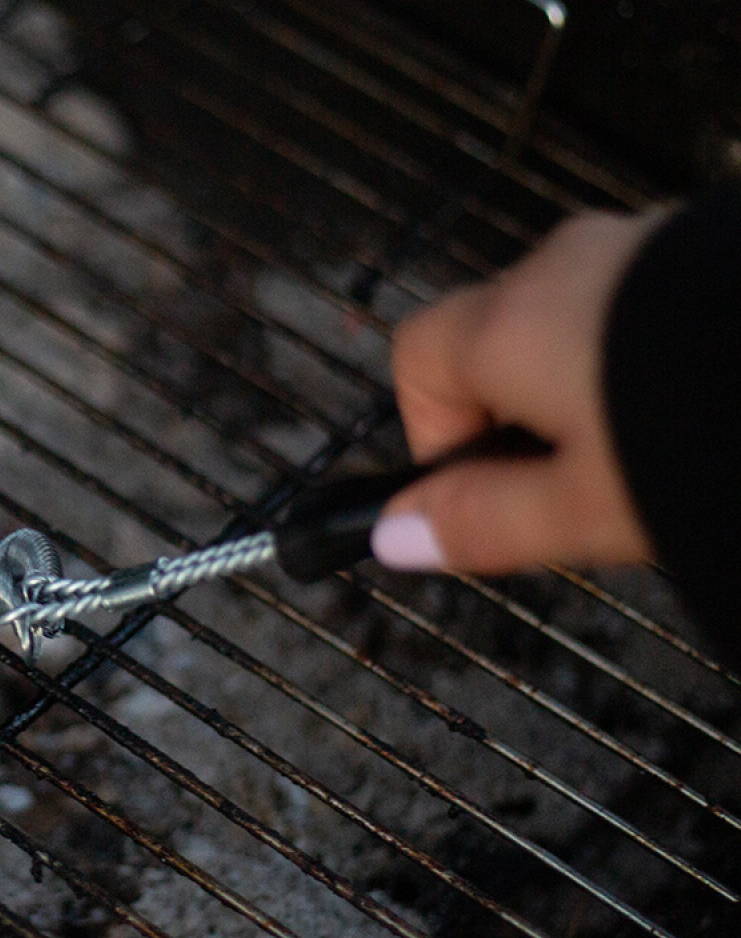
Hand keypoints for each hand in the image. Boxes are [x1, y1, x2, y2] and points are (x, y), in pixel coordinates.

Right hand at [371, 208, 668, 573]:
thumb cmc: (705, 438)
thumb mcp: (585, 508)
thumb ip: (481, 522)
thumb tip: (389, 538)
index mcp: (509, 325)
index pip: (416, 357)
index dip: (432, 430)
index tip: (487, 487)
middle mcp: (558, 265)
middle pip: (490, 342)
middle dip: (512, 416)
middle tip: (579, 486)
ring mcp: (633, 242)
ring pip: (566, 324)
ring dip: (580, 385)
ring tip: (649, 449)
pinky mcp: (697, 245)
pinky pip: (632, 302)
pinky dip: (637, 352)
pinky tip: (694, 398)